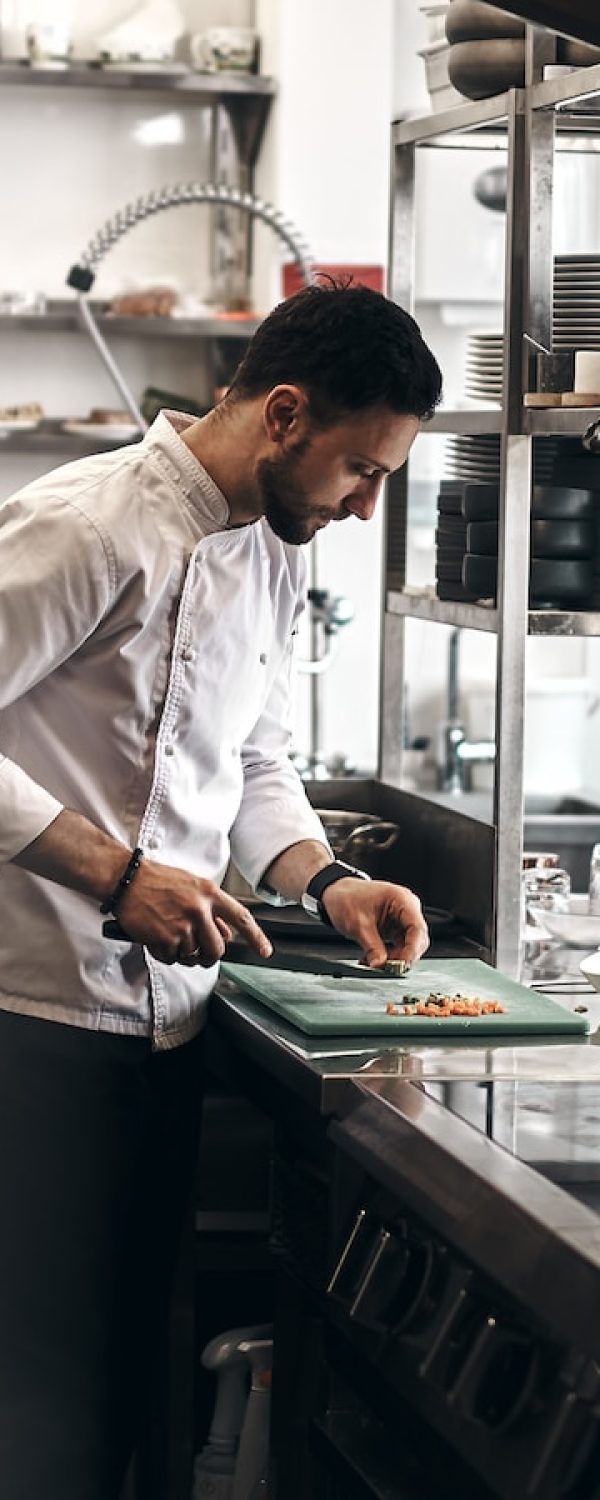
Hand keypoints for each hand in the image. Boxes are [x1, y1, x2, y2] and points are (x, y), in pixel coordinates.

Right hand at [115, 858, 272, 967]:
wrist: (126, 880)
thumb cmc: (157, 880)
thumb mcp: (191, 886)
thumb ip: (211, 908)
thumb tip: (226, 933)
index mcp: (210, 893)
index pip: (242, 918)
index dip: (256, 937)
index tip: (265, 951)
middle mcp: (200, 910)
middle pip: (217, 950)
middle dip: (208, 956)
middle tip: (197, 952)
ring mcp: (183, 925)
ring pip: (193, 956)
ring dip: (182, 953)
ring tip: (169, 936)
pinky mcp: (165, 938)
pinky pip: (172, 958)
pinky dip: (164, 953)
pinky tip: (156, 938)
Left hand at [321, 878, 428, 967]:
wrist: (335, 893)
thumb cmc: (346, 897)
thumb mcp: (357, 924)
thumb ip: (372, 946)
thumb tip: (380, 965)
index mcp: (401, 900)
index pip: (417, 928)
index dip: (412, 949)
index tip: (402, 965)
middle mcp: (406, 908)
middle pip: (417, 939)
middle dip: (403, 956)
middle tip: (387, 968)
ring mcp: (401, 919)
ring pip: (408, 946)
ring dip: (394, 958)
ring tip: (375, 963)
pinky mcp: (395, 928)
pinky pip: (398, 946)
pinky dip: (387, 956)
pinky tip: (374, 959)